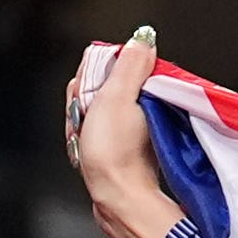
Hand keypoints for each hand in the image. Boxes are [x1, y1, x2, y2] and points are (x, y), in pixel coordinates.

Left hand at [65, 28, 173, 237]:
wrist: (127, 197)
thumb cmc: (114, 151)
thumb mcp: (118, 96)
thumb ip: (130, 66)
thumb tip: (141, 40)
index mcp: (77, 107)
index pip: (91, 68)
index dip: (114, 58)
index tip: (137, 54)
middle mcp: (88, 126)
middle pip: (110, 88)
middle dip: (130, 80)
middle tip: (152, 73)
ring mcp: (108, 145)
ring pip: (125, 109)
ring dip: (142, 100)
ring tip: (158, 96)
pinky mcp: (129, 160)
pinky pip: (139, 128)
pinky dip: (149, 120)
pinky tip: (160, 122)